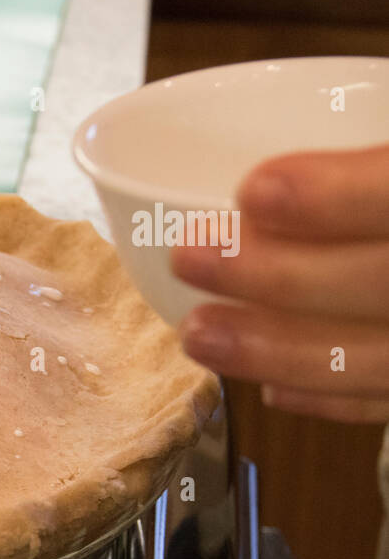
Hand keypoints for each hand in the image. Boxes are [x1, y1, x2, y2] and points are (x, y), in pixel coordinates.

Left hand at [172, 144, 388, 423]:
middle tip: (189, 258)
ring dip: (283, 353)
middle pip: (383, 285)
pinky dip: (332, 397)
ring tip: (199, 335)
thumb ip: (361, 161)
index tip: (255, 191)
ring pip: (383, 360)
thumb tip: (263, 165)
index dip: (338, 199)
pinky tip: (272, 390)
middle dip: (281, 279)